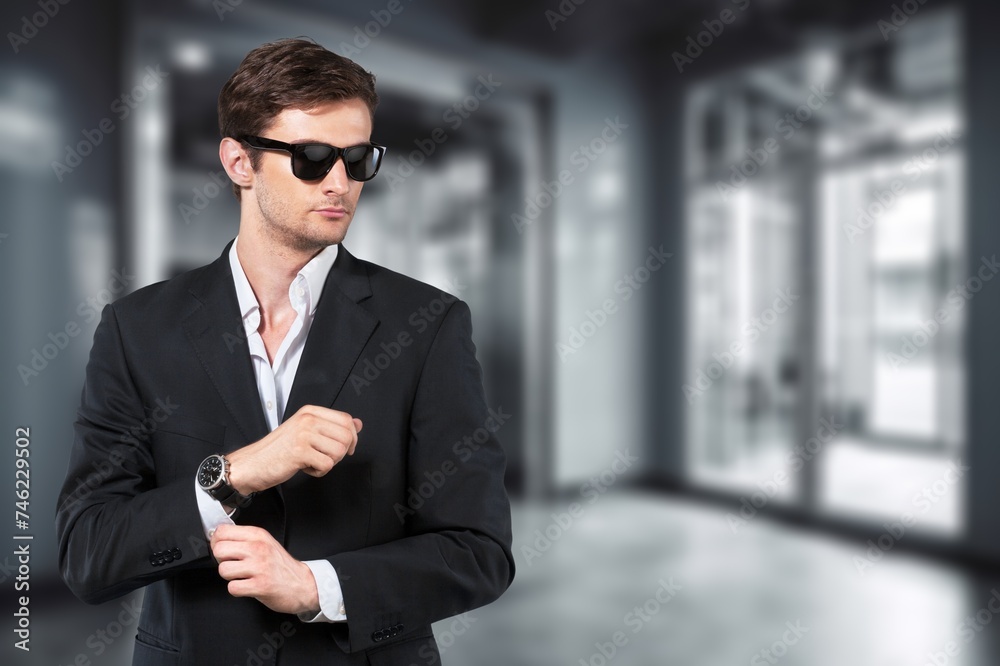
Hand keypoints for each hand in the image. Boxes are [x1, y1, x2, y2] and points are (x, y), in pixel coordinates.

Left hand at [211, 524, 318, 614]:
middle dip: (221, 560)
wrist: (302, 584)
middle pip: (219, 550)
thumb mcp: (266, 543)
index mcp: (258, 535)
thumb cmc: (281, 565)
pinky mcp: (260, 585)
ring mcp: (259, 567)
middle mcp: (258, 548)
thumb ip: (244, 538)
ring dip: (230, 577)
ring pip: (223, 570)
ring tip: (242, 576)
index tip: (223, 549)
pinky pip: (232, 588)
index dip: (217, 542)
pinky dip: (237, 590)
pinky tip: (247, 586)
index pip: (223, 531)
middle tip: (233, 564)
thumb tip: (218, 538)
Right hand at [227, 405, 361, 493]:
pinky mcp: (300, 452)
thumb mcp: (306, 431)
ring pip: (339, 451)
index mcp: (310, 411)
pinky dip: (319, 472)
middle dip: (340, 453)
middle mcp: (307, 419)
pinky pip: (327, 465)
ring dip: (328, 463)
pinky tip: (304, 467)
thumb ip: (332, 426)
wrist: (251, 464)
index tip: (345, 448)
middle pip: (346, 436)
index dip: (352, 437)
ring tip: (311, 461)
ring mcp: (303, 434)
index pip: (346, 420)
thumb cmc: (278, 450)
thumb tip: (358, 424)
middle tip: (324, 457)